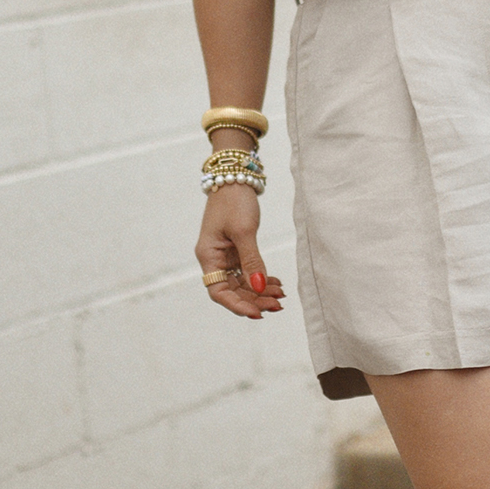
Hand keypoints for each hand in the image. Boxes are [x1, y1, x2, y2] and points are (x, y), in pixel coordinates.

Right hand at [196, 183, 284, 318]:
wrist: (235, 175)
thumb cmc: (234, 200)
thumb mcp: (244, 230)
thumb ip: (252, 260)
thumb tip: (258, 287)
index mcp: (208, 256)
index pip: (219, 292)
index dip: (237, 305)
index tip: (258, 313)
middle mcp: (214, 259)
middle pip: (232, 290)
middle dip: (255, 299)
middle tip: (277, 305)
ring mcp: (225, 255)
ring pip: (242, 283)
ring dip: (260, 291)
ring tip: (281, 295)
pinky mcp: (236, 250)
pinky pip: (247, 272)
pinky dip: (261, 278)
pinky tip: (276, 283)